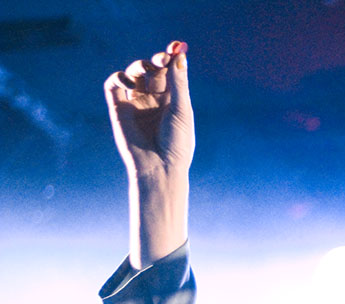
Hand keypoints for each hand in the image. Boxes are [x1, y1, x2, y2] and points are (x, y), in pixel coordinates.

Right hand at [103, 41, 193, 268]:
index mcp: (173, 99)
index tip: (175, 47)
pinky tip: (130, 83)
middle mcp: (154, 99)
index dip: (171, 57)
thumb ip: (179, 83)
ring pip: (133, 74)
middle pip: (152, 70)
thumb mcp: (181, 110)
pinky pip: (114, 85)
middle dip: (157, 61)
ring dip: (139, 66)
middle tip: (162, 60)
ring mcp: (135, 103)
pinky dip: (119, 77)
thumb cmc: (177, 143)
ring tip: (146, 70)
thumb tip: (180, 55)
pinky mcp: (118, 109)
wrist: (160, 168)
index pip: (170, 71)